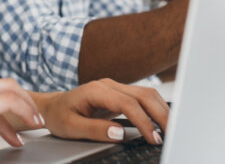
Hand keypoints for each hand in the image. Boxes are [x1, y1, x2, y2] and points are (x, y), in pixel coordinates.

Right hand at [0, 75, 44, 163]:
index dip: (9, 101)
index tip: (18, 121)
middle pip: (4, 83)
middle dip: (23, 100)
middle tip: (33, 118)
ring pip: (10, 88)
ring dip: (27, 106)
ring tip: (35, 123)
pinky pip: (8, 101)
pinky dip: (24, 111)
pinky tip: (28, 126)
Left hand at [38, 78, 168, 144]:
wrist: (52, 107)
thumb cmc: (59, 116)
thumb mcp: (71, 127)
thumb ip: (95, 130)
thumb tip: (119, 134)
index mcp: (96, 90)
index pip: (128, 103)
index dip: (144, 122)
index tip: (154, 138)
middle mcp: (108, 85)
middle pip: (143, 95)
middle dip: (161, 115)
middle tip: (171, 136)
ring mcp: (115, 87)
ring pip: (147, 94)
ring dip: (161, 111)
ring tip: (170, 131)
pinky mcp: (119, 94)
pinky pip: (142, 99)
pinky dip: (155, 110)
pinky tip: (161, 123)